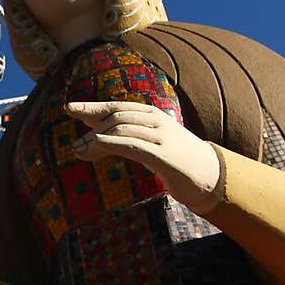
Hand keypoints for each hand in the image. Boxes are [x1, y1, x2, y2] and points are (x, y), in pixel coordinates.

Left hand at [66, 100, 222, 213]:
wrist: (213, 177)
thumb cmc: (180, 162)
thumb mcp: (156, 144)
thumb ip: (133, 137)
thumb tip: (102, 136)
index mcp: (154, 116)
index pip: (119, 106)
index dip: (94, 107)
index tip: (71, 109)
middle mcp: (156, 121)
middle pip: (116, 116)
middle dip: (92, 126)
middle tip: (76, 145)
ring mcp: (160, 137)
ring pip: (120, 129)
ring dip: (95, 139)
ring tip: (80, 152)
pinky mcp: (163, 155)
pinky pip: (131, 144)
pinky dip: (110, 143)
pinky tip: (96, 147)